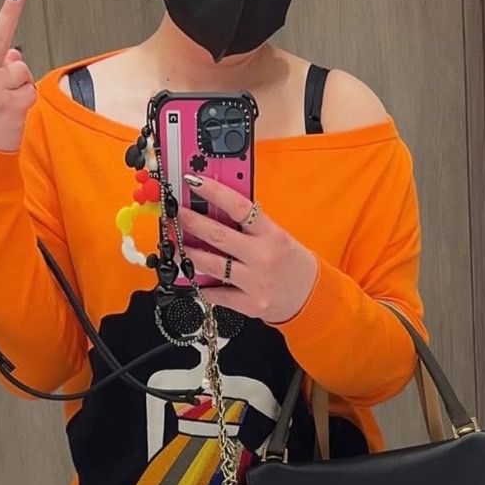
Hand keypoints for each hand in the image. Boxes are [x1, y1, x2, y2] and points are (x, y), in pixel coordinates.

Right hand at [0, 0, 36, 151]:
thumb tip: (14, 55)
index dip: (8, 14)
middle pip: (12, 57)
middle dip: (17, 68)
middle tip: (8, 81)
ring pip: (23, 74)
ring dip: (21, 90)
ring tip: (4, 110)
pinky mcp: (9, 104)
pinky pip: (30, 92)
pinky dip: (26, 103)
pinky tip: (11, 116)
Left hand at [177, 176, 317, 324]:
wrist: (311, 297)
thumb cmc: (292, 263)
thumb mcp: (277, 236)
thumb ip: (250, 225)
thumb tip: (215, 209)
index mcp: (271, 234)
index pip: (238, 206)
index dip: (213, 191)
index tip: (193, 181)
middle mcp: (263, 256)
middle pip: (218, 235)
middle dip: (190, 222)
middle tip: (173, 214)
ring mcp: (255, 282)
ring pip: (211, 265)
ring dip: (186, 254)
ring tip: (173, 246)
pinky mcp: (249, 304)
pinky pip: (216, 293)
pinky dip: (201, 285)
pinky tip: (192, 277)